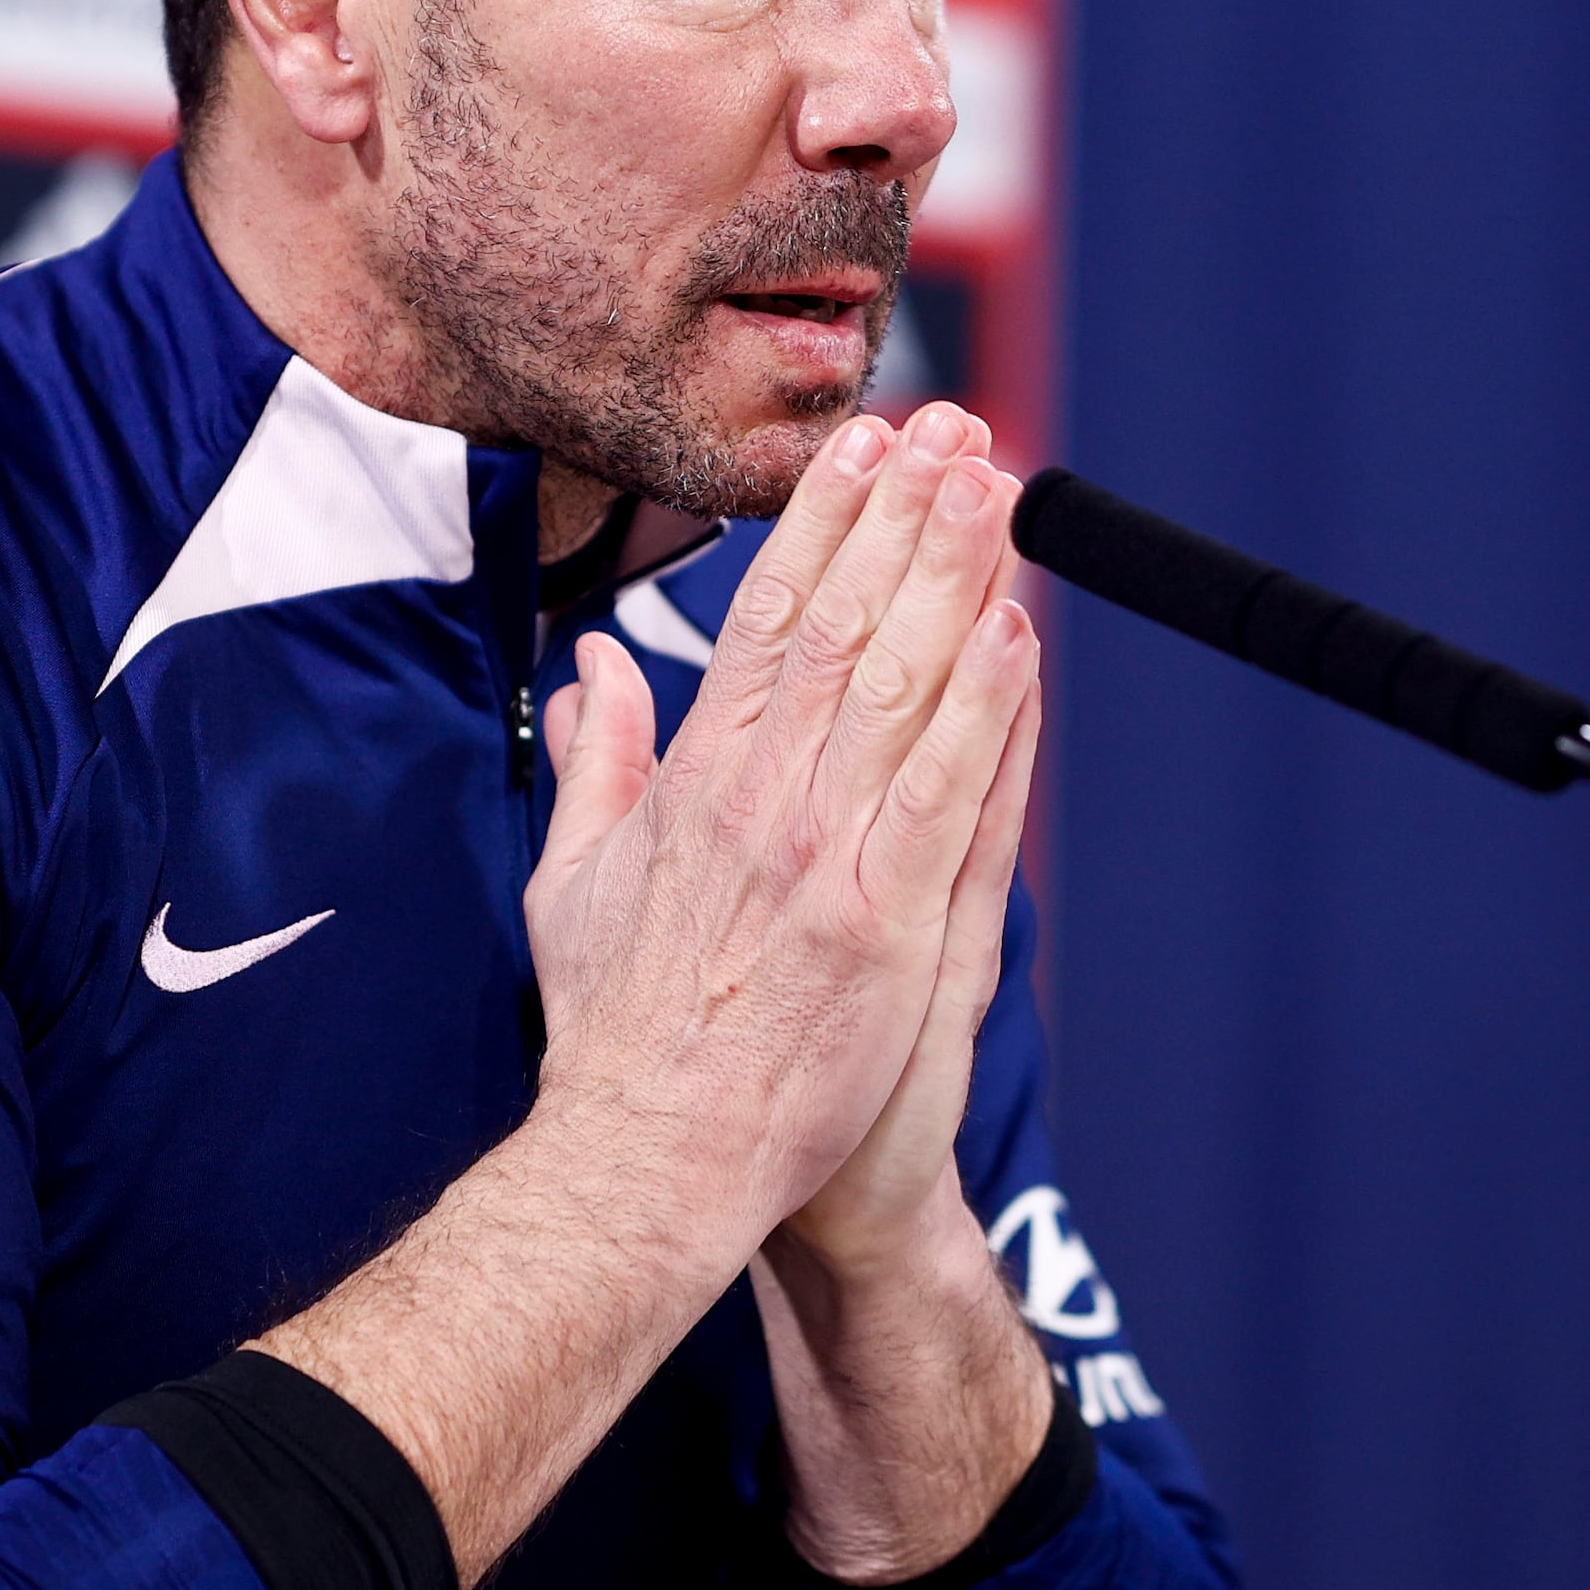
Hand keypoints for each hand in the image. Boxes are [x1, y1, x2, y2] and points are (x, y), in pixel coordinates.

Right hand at [521, 398, 1040, 1249]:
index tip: (866, 448)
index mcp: (695, 783)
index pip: (768, 618)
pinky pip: (946, 793)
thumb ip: (597, 766)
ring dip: (954, 578)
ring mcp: (827, 859)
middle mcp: (763, 801)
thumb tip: (594, 674)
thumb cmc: (613, 1036)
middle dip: (903, 518)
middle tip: (953, 431)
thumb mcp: (573, 883)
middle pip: (845, 625)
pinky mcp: (885, 925)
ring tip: (997, 489)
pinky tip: (1017, 633)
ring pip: (902, 687)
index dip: (824, 523)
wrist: (650, 1158)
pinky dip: (985, 709)